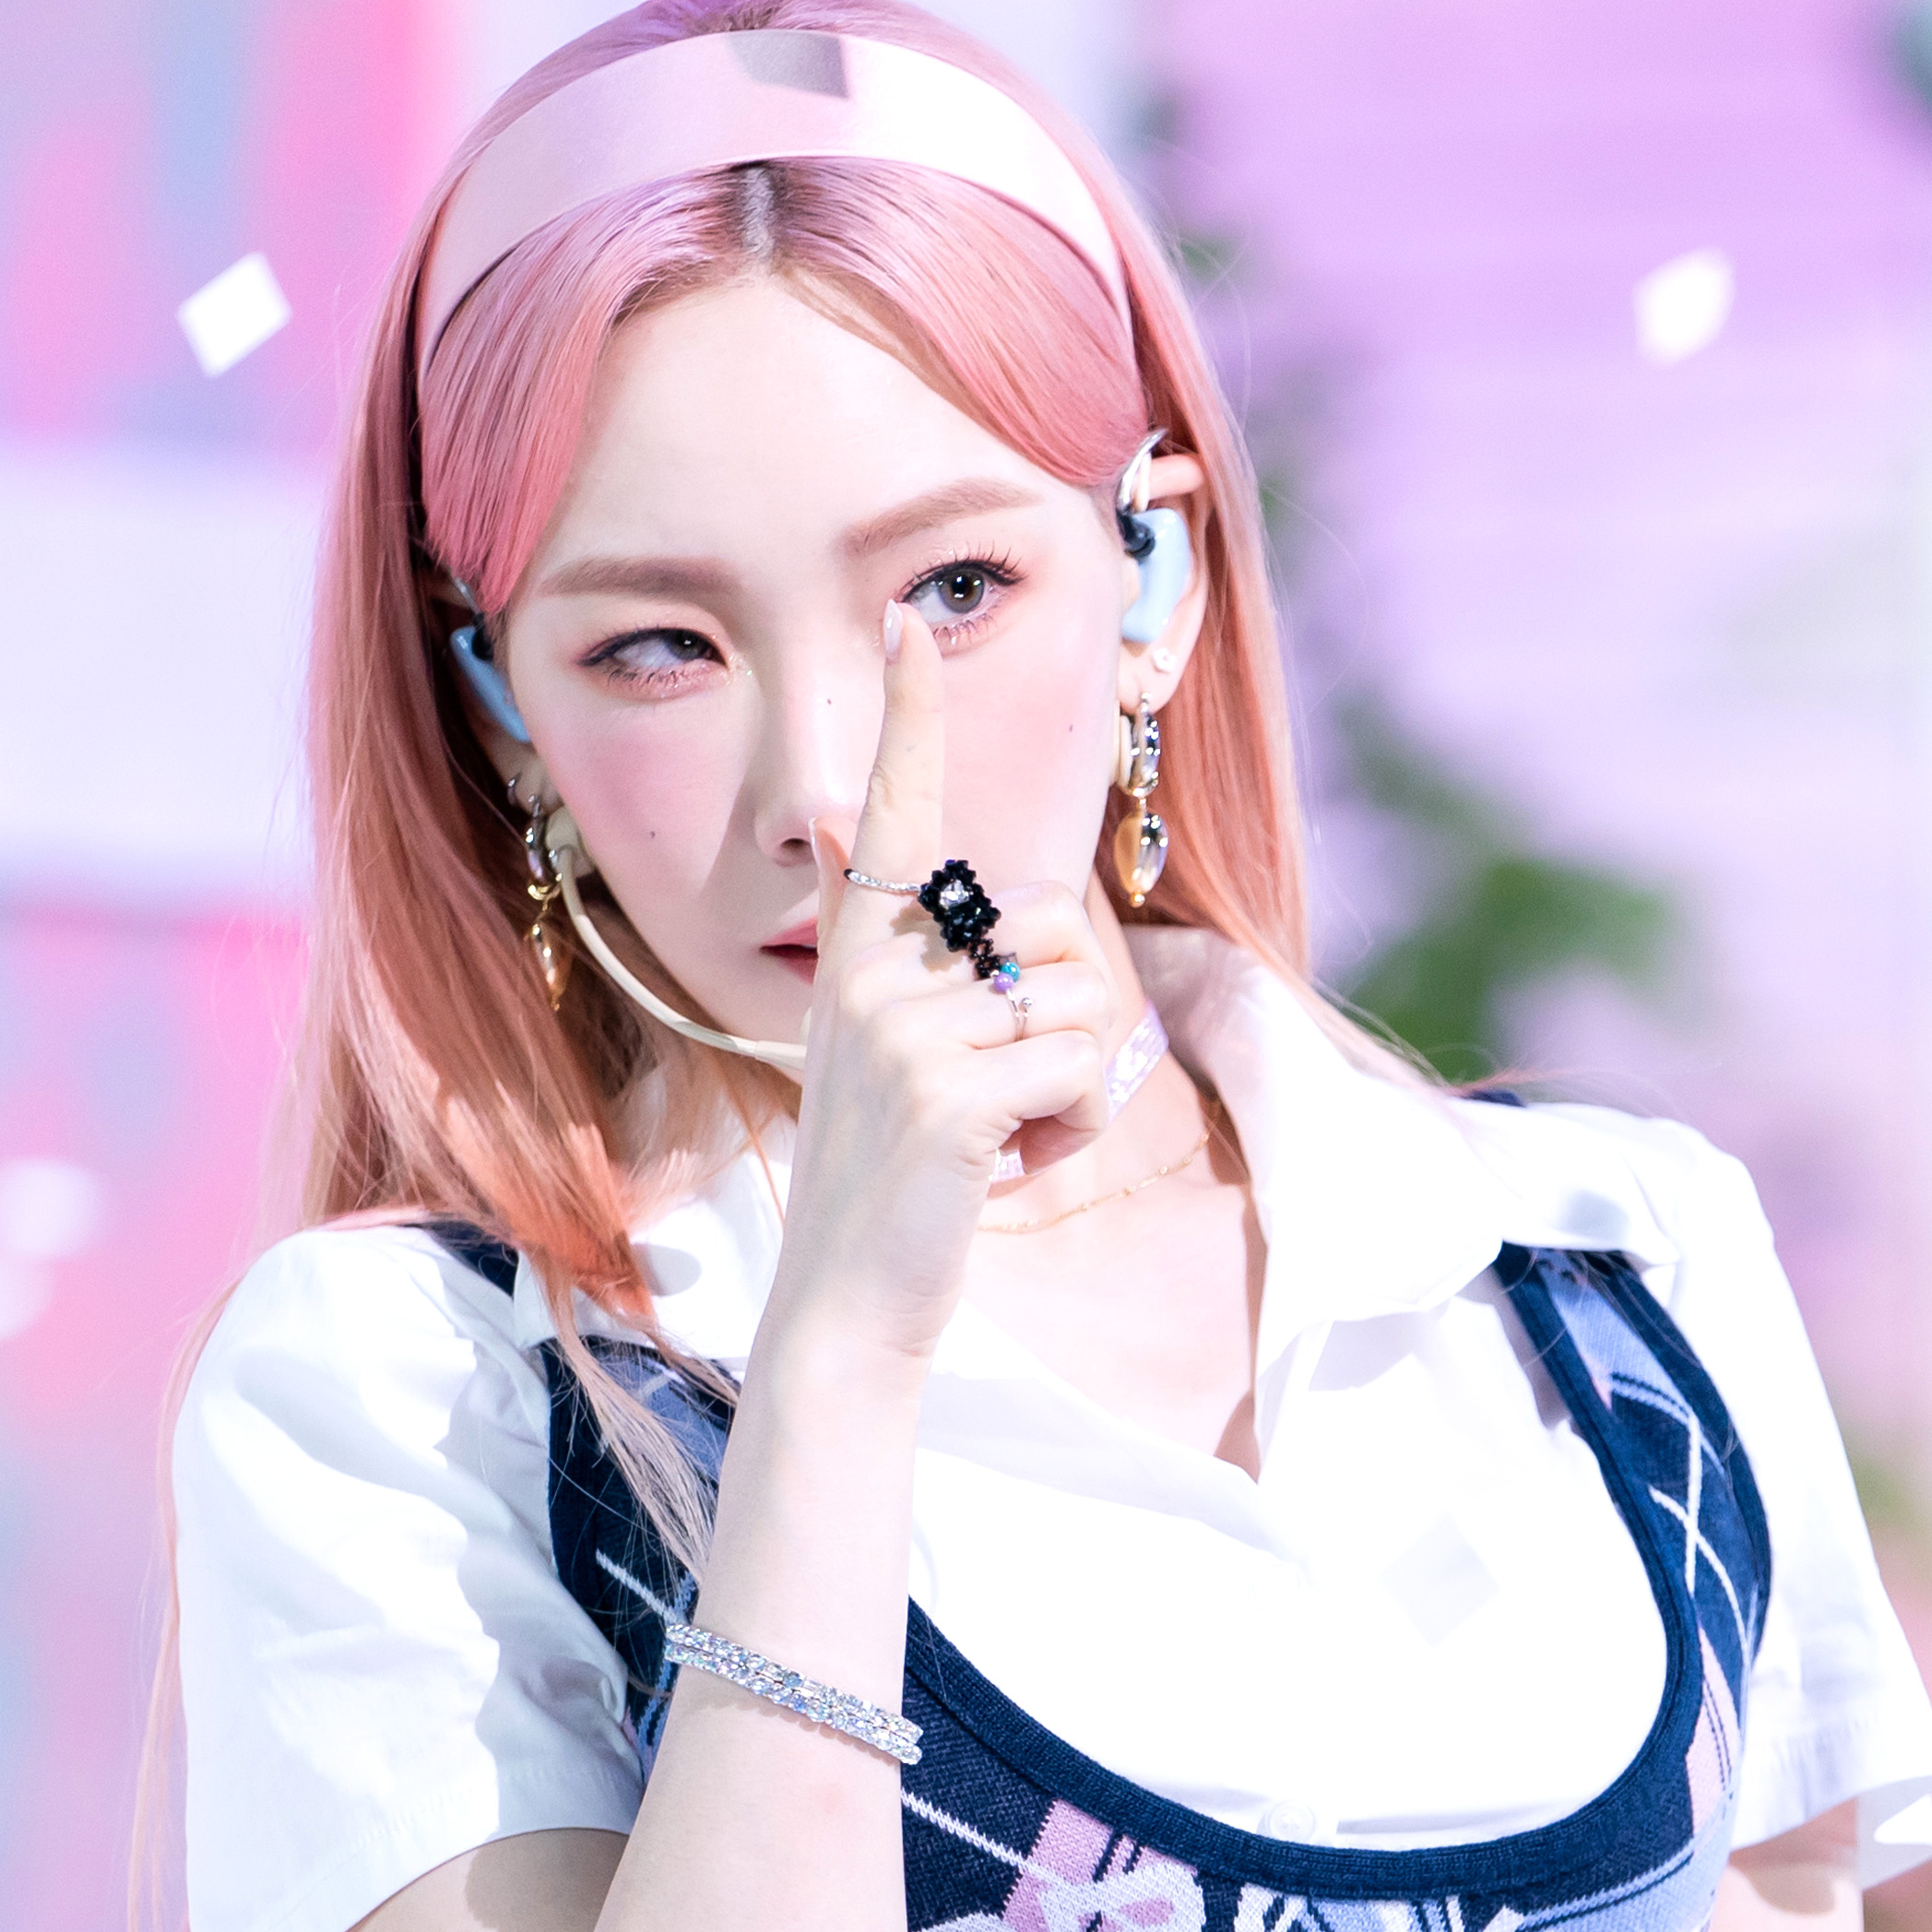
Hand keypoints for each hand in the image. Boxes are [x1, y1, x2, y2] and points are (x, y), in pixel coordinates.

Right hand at [765, 604, 1115, 1371]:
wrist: (849, 1305)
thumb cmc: (894, 1187)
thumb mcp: (892, 1060)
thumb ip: (918, 973)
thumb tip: (911, 872)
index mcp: (861, 961)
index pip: (896, 820)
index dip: (911, 721)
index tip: (911, 627)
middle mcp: (873, 977)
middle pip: (1055, 931)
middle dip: (1069, 1019)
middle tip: (1005, 1100)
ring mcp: (907, 1032)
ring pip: (1082, 1005)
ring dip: (1075, 1090)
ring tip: (1001, 1143)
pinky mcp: (951, 1092)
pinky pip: (1081, 1071)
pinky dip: (1073, 1134)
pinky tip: (1008, 1174)